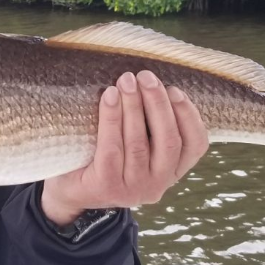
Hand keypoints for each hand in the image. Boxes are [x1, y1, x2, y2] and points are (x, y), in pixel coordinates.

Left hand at [42, 70, 207, 225]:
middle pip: (169, 141)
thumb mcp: (138, 142)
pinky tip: (109, 96)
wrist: (69, 188)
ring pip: (139, 143)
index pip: (196, 145)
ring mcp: (133, 188)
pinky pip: (111, 147)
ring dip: (133, 106)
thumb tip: (153, 81)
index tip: (175, 90)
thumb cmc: (108, 155)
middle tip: (146, 76)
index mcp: (172, 171)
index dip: (188, 116)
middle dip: (158, 104)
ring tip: (126, 80)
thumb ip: (151, 123)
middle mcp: (158, 184)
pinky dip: (111, 118)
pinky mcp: (107, 186)